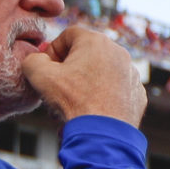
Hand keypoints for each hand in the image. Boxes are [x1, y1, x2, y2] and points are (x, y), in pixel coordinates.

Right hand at [25, 25, 147, 126]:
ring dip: (86, 82)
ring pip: (102, 71)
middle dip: (70, 68)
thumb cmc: (73, 101)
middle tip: (59, 86)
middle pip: (87, 53)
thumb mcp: (39, 76)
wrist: (103, 134)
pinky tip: (92, 109)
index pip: (69, 35)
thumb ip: (32, 60)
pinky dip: (103, 95)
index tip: (48, 68)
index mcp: (96, 41)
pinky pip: (115, 88)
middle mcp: (118, 52)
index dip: (54, 50)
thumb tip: (37, 60)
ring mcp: (130, 73)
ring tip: (74, 101)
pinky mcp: (136, 93)